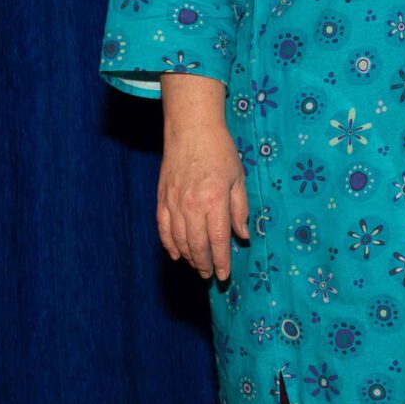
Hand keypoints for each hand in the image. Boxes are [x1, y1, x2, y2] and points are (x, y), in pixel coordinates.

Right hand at [158, 74, 250, 280]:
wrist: (191, 128)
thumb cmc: (219, 151)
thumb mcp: (238, 178)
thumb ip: (239, 209)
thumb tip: (242, 236)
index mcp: (214, 200)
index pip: (217, 240)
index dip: (221, 261)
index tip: (224, 275)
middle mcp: (192, 205)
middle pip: (196, 245)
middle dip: (204, 264)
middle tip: (210, 275)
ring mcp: (173, 202)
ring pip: (179, 240)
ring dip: (188, 257)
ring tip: (197, 266)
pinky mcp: (162, 198)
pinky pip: (163, 228)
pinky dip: (168, 244)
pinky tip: (176, 254)